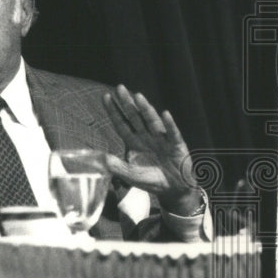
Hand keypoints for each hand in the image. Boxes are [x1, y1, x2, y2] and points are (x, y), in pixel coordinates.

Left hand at [102, 85, 199, 215]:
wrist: (174, 189)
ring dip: (145, 109)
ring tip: (138, 96)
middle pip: (135, 117)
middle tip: (119, 87)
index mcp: (134, 142)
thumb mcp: (131, 176)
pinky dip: (169, 124)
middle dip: (127, 103)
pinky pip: (173, 133)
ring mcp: (162, 139)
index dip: (114, 111)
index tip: (106, 97)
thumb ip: (118, 167)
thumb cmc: (151, 180)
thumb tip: (101, 160)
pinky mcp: (177, 145)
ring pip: (152, 121)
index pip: (121, 123)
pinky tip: (165, 114)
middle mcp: (147, 137)